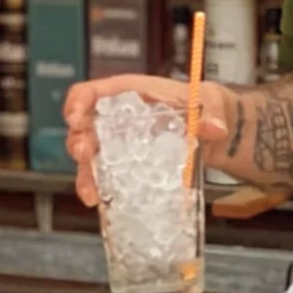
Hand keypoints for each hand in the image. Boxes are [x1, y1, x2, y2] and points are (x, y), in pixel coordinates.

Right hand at [64, 73, 228, 206]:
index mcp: (129, 92)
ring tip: (90, 192)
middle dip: (79, 141)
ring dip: (84, 172)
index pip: (91, 92)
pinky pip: (103, 172)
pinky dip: (97, 185)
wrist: (210, 127)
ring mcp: (118, 140)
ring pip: (89, 153)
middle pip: (84, 126)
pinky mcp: (125, 161)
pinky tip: (97, 200)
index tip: (76, 120)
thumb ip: (211, 113)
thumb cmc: (201, 104)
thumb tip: (216, 128)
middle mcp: (117, 116)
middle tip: (85, 156)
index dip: (77, 103)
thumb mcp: (209, 103)